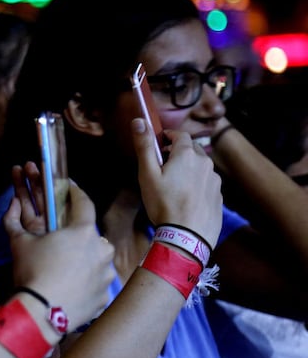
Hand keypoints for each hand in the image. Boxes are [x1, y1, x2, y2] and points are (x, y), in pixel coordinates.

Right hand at [3, 162, 113, 328]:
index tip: (70, 188)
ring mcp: (106, 275)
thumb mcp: (19, 243)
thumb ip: (13, 219)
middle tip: (62, 242)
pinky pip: (96, 283)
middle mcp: (102, 250)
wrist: (41, 313)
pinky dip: (87, 283)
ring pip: (97, 260)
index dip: (76, 193)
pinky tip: (71, 288)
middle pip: (92, 236)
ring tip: (66, 269)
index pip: (84, 203)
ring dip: (85, 260)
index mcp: (84, 232)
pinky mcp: (105, 297)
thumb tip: (12, 202)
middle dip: (79, 236)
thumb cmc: (32, 272)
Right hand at [133, 118, 222, 247]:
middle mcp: (206, 163)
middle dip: (179, 152)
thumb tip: (139, 120)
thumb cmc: (164, 204)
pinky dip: (197, 186)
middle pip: (192, 149)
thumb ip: (145, 146)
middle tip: (164, 166)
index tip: (160, 144)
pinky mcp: (219, 197)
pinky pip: (207, 184)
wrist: (187, 237)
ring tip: (174, 186)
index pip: (180, 135)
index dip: (168, 137)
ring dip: (189, 169)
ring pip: (201, 167)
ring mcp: (215, 181)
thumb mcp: (147, 174)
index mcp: (187, 154)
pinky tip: (186, 200)